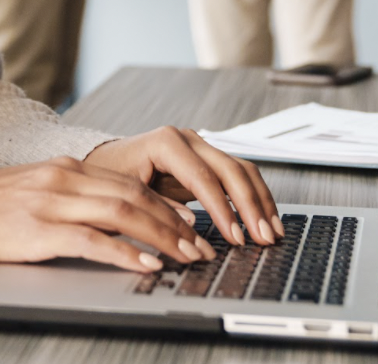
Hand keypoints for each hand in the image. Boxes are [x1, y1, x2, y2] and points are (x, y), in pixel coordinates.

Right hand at [0, 155, 213, 272]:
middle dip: (173, 223)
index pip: (130, 183)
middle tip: (199, 245)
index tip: (190, 223)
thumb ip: (75, 196)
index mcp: (67, 168)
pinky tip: (145, 264)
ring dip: (161, 237)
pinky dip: (125, 252)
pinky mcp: (41, 231)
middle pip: (134, 197)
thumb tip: (116, 216)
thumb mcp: (39, 190)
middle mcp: (65, 179)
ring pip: (122, 215)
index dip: (165, 204)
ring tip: (185, 256)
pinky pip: (93, 241)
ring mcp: (53, 203)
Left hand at [84, 127, 281, 248]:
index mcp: (166, 142)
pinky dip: (254, 197)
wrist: (105, 161)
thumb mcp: (126, 194)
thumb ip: (158, 208)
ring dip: (260, 202)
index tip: (236, 236)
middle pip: (231, 170)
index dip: (223, 209)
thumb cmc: (110, 177)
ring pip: (242, 170)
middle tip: (262, 238)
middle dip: (250, 206)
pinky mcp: (207, 160)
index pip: (203, 177)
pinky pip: (238, 175)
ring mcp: (200, 147)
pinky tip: (264, 220)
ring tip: (272, 232)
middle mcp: (188, 139)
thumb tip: (192, 226)